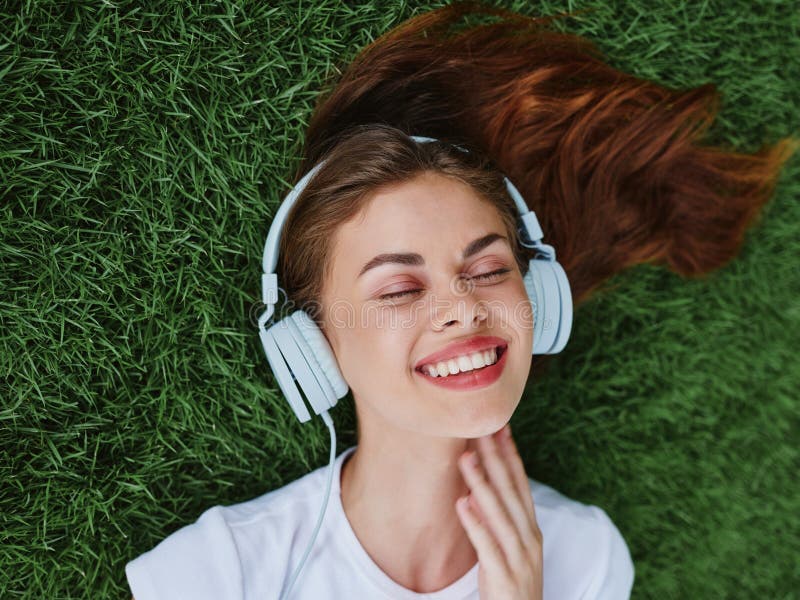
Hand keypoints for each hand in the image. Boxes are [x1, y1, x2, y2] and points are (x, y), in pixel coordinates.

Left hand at [455, 423, 542, 599]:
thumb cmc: (512, 585)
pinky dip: (476, 524)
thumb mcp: (510, 548)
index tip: (499, 426)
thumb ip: (498, 521)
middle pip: (510, 491)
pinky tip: (462, 504)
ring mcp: (518, 557)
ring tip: (465, 457)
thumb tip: (476, 490)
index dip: (510, 455)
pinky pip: (488, 546)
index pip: (520, 484)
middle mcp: (528, 538)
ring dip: (481, 483)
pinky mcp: (504, 576)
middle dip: (495, 458)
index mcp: (530, 529)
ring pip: (499, 513)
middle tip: (480, 427)